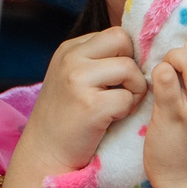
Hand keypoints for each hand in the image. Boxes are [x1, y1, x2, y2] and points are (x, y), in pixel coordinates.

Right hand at [18, 28, 146, 173]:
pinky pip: (128, 98)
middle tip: (123, 90)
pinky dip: (126, 111)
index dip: (125, 56)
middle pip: (123, 41)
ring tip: (117, 106)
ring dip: (134, 90)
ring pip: (129, 68)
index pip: (115, 34)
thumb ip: (99, 60)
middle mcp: (70, 58)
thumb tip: (142, 50)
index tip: (117, 80)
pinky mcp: (89, 105)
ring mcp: (77, 80)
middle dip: (132, 66)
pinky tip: (110, 119)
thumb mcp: (75, 78)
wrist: (44, 153)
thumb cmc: (67, 118)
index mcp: (69, 49)